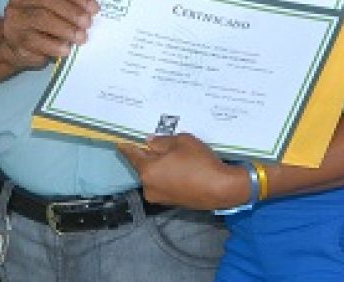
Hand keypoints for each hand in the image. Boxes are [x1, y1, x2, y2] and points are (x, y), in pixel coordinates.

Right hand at [0, 0, 97, 69]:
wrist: (16, 44)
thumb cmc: (41, 23)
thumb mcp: (54, 7)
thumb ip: (69, 3)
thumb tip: (91, 10)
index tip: (94, 9)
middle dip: (72, 12)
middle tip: (88, 24)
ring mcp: (15, 17)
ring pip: (42, 18)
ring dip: (66, 29)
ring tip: (80, 38)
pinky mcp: (14, 38)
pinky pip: (36, 40)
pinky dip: (55, 45)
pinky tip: (66, 49)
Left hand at [117, 134, 245, 209]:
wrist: (223, 189)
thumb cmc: (200, 163)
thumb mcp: (181, 142)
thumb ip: (162, 141)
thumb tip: (150, 143)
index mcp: (147, 171)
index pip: (131, 155)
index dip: (126, 146)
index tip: (120, 141)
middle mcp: (149, 187)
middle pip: (144, 166)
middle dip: (150, 155)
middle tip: (160, 144)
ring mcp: (160, 197)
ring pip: (154, 176)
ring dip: (160, 166)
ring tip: (175, 156)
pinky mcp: (172, 202)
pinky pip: (164, 184)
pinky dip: (168, 176)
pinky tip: (181, 169)